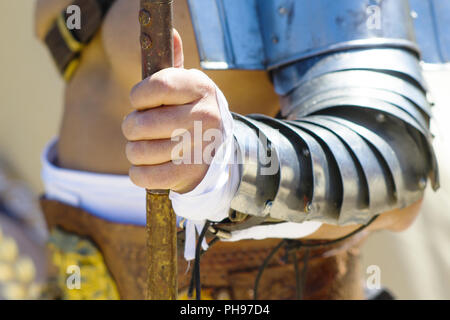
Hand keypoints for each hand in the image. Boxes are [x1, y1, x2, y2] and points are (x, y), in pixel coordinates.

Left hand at [122, 30, 222, 192]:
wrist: (218, 149)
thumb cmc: (191, 112)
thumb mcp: (188, 86)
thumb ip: (174, 63)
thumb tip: (171, 34)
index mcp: (200, 88)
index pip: (156, 87)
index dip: (138, 96)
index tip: (139, 101)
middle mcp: (204, 117)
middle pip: (142, 124)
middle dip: (131, 126)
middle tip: (138, 127)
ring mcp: (198, 148)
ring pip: (139, 151)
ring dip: (134, 150)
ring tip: (145, 146)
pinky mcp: (188, 174)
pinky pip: (144, 176)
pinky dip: (139, 172)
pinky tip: (148, 165)